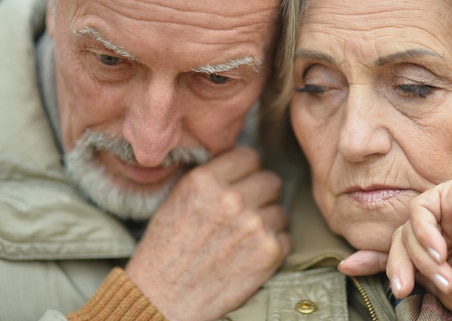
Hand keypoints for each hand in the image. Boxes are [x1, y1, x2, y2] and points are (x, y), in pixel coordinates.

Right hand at [125, 146, 290, 320]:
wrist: (163, 299)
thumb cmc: (165, 251)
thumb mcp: (177, 198)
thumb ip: (210, 176)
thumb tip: (238, 161)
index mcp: (206, 181)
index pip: (250, 155)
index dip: (246, 170)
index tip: (243, 181)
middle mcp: (232, 199)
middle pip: (271, 179)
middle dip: (261, 194)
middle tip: (247, 210)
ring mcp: (254, 225)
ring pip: (280, 209)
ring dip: (267, 221)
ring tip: (244, 237)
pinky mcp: (269, 252)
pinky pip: (285, 237)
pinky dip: (272, 246)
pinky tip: (249, 254)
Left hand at [339, 176, 451, 318]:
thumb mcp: (438, 283)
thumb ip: (408, 266)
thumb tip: (358, 260)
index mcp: (445, 247)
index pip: (405, 248)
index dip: (376, 258)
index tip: (347, 267)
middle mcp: (446, 224)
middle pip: (401, 237)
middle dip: (396, 263)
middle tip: (402, 289)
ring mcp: (451, 206)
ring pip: (407, 226)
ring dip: (417, 255)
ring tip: (442, 275)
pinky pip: (419, 209)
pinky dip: (423, 232)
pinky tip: (441, 250)